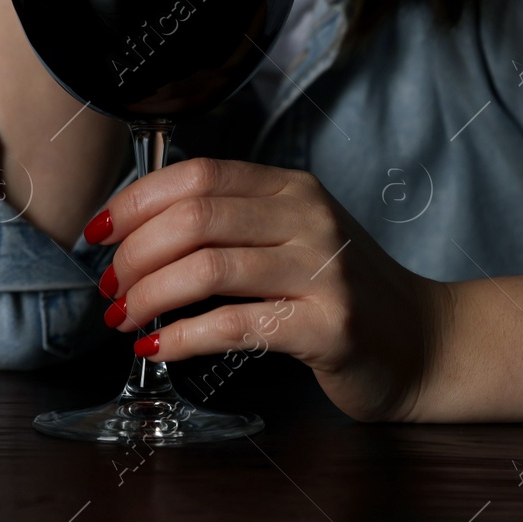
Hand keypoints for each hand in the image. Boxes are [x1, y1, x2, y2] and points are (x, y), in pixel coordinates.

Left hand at [85, 157, 453, 421]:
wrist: (423, 342)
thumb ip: (235, 219)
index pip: (199, 174)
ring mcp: (323, 271)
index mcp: (292, 187)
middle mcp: (309, 219)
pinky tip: (158, 347)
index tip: (99, 231)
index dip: (136, 200)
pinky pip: (236, 325)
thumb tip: (140, 226)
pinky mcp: (328, 327)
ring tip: (125, 317)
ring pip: (209, 268)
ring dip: (149, 294)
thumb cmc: (343, 290)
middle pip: (196, 218)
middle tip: (108, 287)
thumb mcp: (294, 234)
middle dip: (134, 253)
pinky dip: (182, 337)